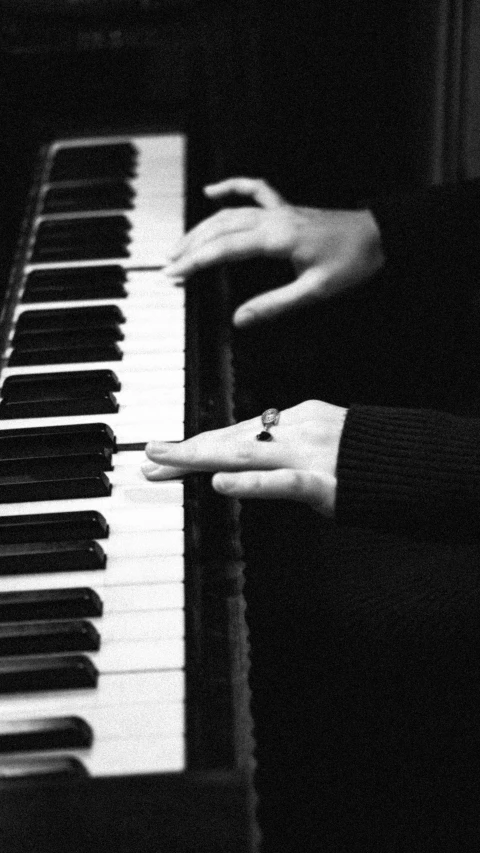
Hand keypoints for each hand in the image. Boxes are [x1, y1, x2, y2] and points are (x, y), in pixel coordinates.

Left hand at [142, 400, 346, 516]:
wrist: (416, 464)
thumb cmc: (365, 460)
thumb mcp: (319, 444)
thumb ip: (284, 447)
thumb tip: (246, 458)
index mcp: (294, 418)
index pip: (234, 431)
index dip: (195, 443)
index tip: (161, 454)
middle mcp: (296, 428)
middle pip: (230, 439)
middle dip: (185, 449)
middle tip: (147, 456)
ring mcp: (309, 453)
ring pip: (245, 453)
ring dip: (199, 456)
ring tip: (163, 460)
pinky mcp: (324, 482)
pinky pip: (282, 482)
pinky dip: (249, 483)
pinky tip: (218, 483)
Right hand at [164, 177, 384, 327]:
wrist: (380, 236)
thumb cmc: (352, 263)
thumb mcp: (314, 291)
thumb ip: (274, 305)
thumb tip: (239, 320)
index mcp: (277, 238)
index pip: (224, 248)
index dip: (195, 262)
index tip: (174, 274)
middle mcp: (273, 219)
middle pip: (219, 228)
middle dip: (191, 247)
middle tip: (169, 267)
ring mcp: (279, 210)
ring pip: (229, 212)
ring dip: (201, 227)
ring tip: (180, 246)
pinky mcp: (286, 209)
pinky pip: (253, 190)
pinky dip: (231, 187)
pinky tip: (212, 191)